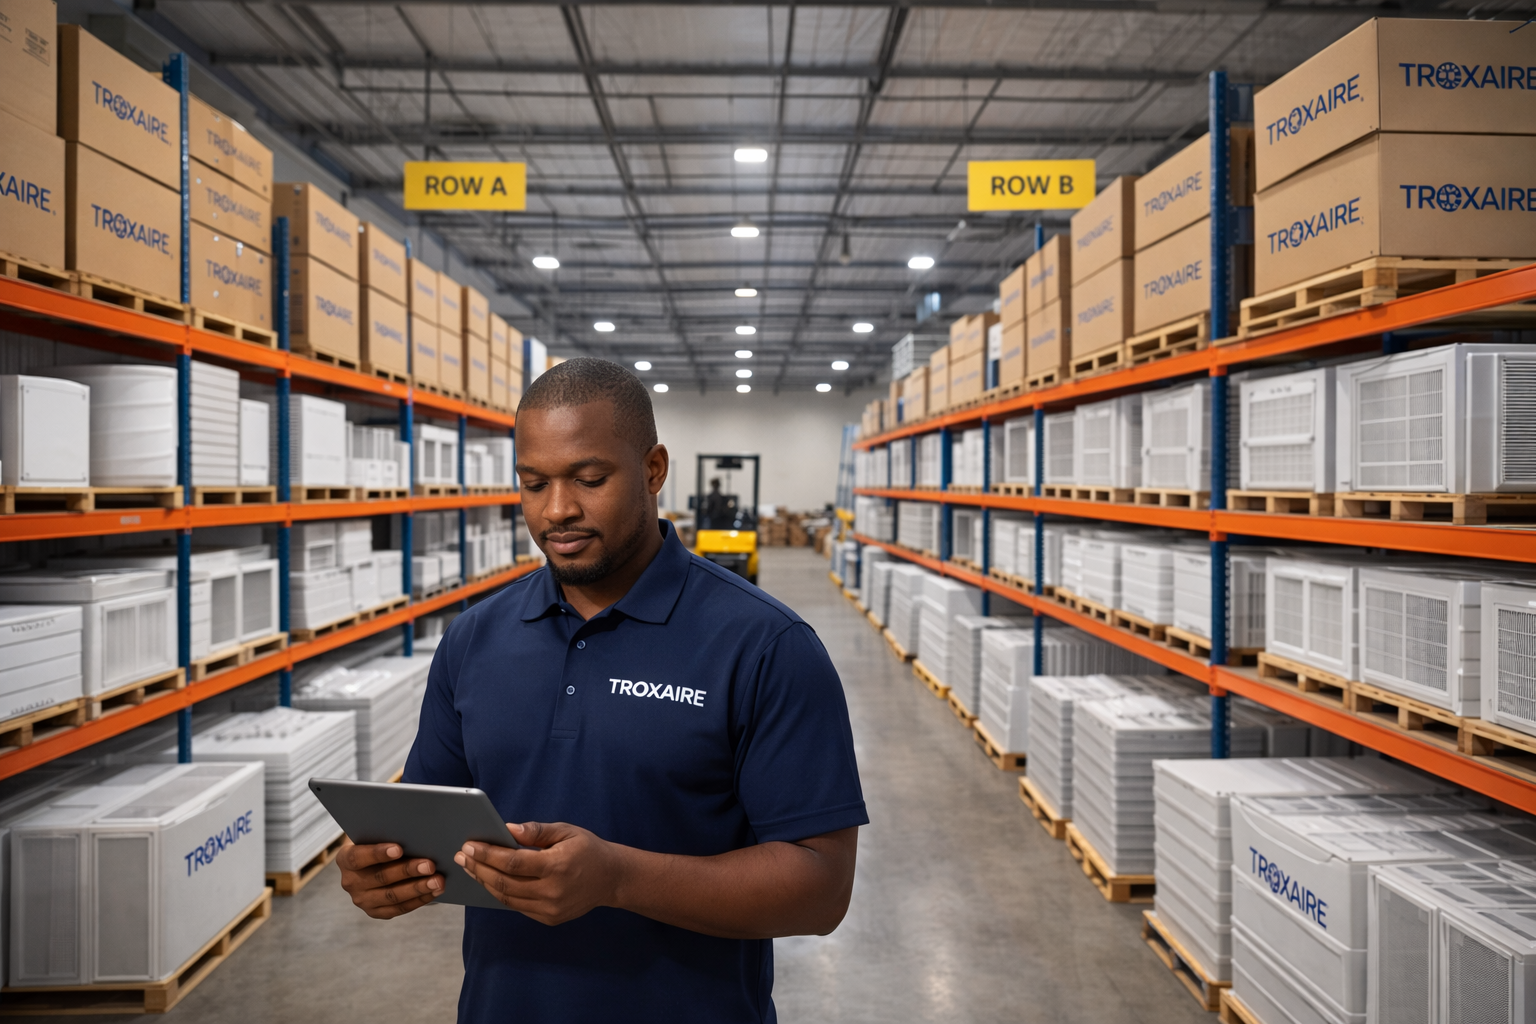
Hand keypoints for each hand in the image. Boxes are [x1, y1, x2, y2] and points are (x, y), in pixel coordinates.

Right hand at [337, 840, 444, 918]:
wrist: (372, 860)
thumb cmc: (378, 840)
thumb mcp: (375, 833)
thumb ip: (387, 832)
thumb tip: (413, 830)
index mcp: (345, 859)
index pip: (358, 858)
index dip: (377, 854)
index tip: (398, 849)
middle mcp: (350, 882)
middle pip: (381, 878)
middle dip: (408, 871)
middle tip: (430, 865)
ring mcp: (362, 900)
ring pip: (392, 896)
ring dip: (418, 888)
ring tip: (438, 880)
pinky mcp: (376, 911)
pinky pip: (400, 908)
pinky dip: (419, 899)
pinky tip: (434, 891)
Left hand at [454, 821, 626, 925]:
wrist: (611, 878)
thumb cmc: (587, 849)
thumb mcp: (566, 831)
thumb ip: (536, 831)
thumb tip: (507, 829)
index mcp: (557, 866)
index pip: (512, 862)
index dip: (487, 854)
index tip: (469, 845)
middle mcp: (552, 891)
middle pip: (504, 882)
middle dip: (479, 868)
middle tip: (462, 856)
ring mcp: (550, 909)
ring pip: (507, 897)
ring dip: (485, 882)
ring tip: (471, 867)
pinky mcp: (549, 918)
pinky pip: (517, 906)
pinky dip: (500, 893)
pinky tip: (490, 880)